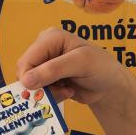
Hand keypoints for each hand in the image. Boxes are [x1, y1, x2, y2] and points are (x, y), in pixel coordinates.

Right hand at [17, 28, 135, 108]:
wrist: (110, 85)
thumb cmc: (101, 67)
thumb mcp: (80, 63)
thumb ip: (53, 70)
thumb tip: (26, 81)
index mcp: (50, 38)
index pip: (27, 59)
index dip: (29, 77)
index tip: (41, 90)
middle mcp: (44, 50)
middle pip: (25, 73)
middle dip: (40, 86)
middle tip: (60, 90)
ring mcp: (45, 66)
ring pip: (30, 85)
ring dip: (48, 93)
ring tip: (67, 90)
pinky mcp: (48, 80)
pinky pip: (39, 93)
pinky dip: (52, 96)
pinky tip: (68, 92)